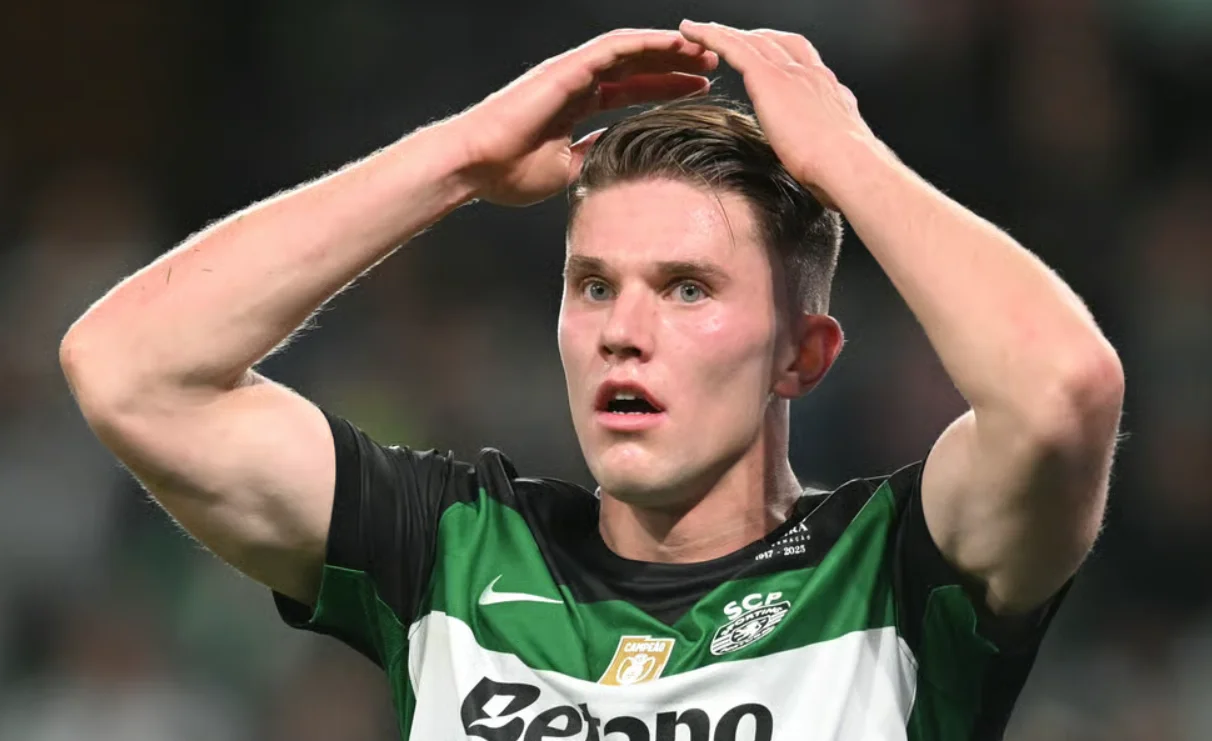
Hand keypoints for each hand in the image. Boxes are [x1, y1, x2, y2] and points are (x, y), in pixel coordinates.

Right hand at [447, 30, 717, 206]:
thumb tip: (617, 156)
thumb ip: (592, 156)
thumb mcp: (567, 170)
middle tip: (713, 67)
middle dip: (674, 66)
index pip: (629, 92)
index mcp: (575, 106)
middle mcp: (576, 83)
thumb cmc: (508, 173)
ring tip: (704, 51)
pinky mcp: (567, 68)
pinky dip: (646, 42)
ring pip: (630, 51)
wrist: (476, 166)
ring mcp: (571, 72)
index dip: (664, 89)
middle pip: (635, 67)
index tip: (698, 92)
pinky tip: (675, 43)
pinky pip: (614, 47)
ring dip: (668, 49)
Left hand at [678, 21, 879, 209]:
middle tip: (732, 36)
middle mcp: (812, 75)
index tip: (771, 56)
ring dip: (725, 32)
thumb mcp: (836, 155)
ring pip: (753, 41)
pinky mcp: (768, 78)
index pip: (805, 63)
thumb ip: (822, 148)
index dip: (785, 54)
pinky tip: (691, 31)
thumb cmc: (845, 173)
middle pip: (779, 43)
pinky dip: (710, 35)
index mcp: (829, 93)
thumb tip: (814, 161)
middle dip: (754, 37)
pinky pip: (733, 47)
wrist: (848, 164)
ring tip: (699, 30)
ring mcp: (792, 73)